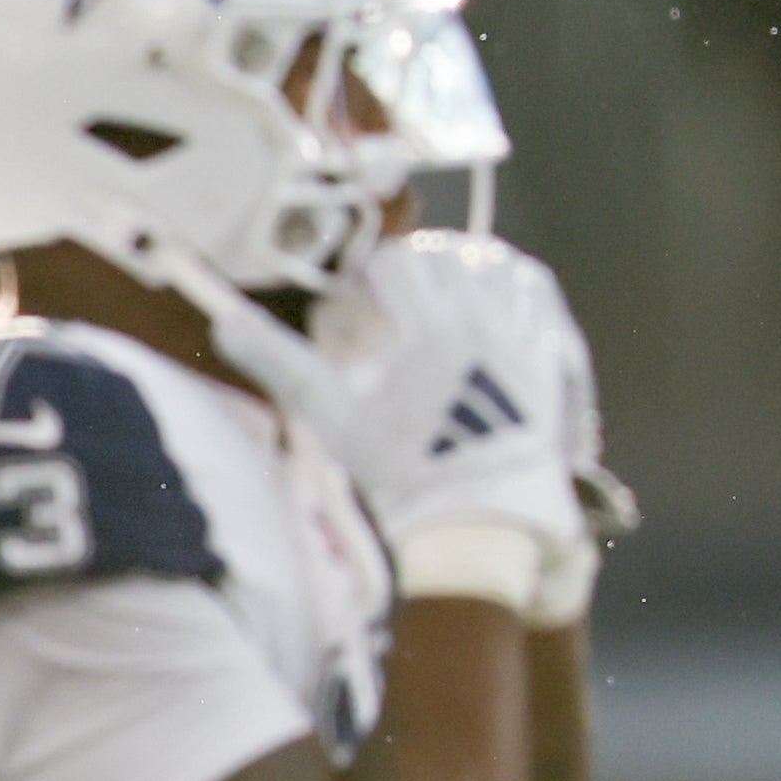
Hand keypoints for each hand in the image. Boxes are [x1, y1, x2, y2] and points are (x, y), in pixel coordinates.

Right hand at [202, 231, 607, 620]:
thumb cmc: (404, 475)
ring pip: (504, 266)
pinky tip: (504, 313)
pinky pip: (544, 301)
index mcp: (427, 330)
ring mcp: (526, 340)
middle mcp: (482, 323)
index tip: (368, 302)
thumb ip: (282, 363)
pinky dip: (522, 292)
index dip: (376, 277)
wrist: (483, 524)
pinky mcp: (555, 362)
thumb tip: (225, 322)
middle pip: (452, 256)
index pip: (399, 262)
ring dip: (475, 270)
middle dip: (424, 267)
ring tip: (455, 299)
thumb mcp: (334, 419)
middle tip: (407, 299)